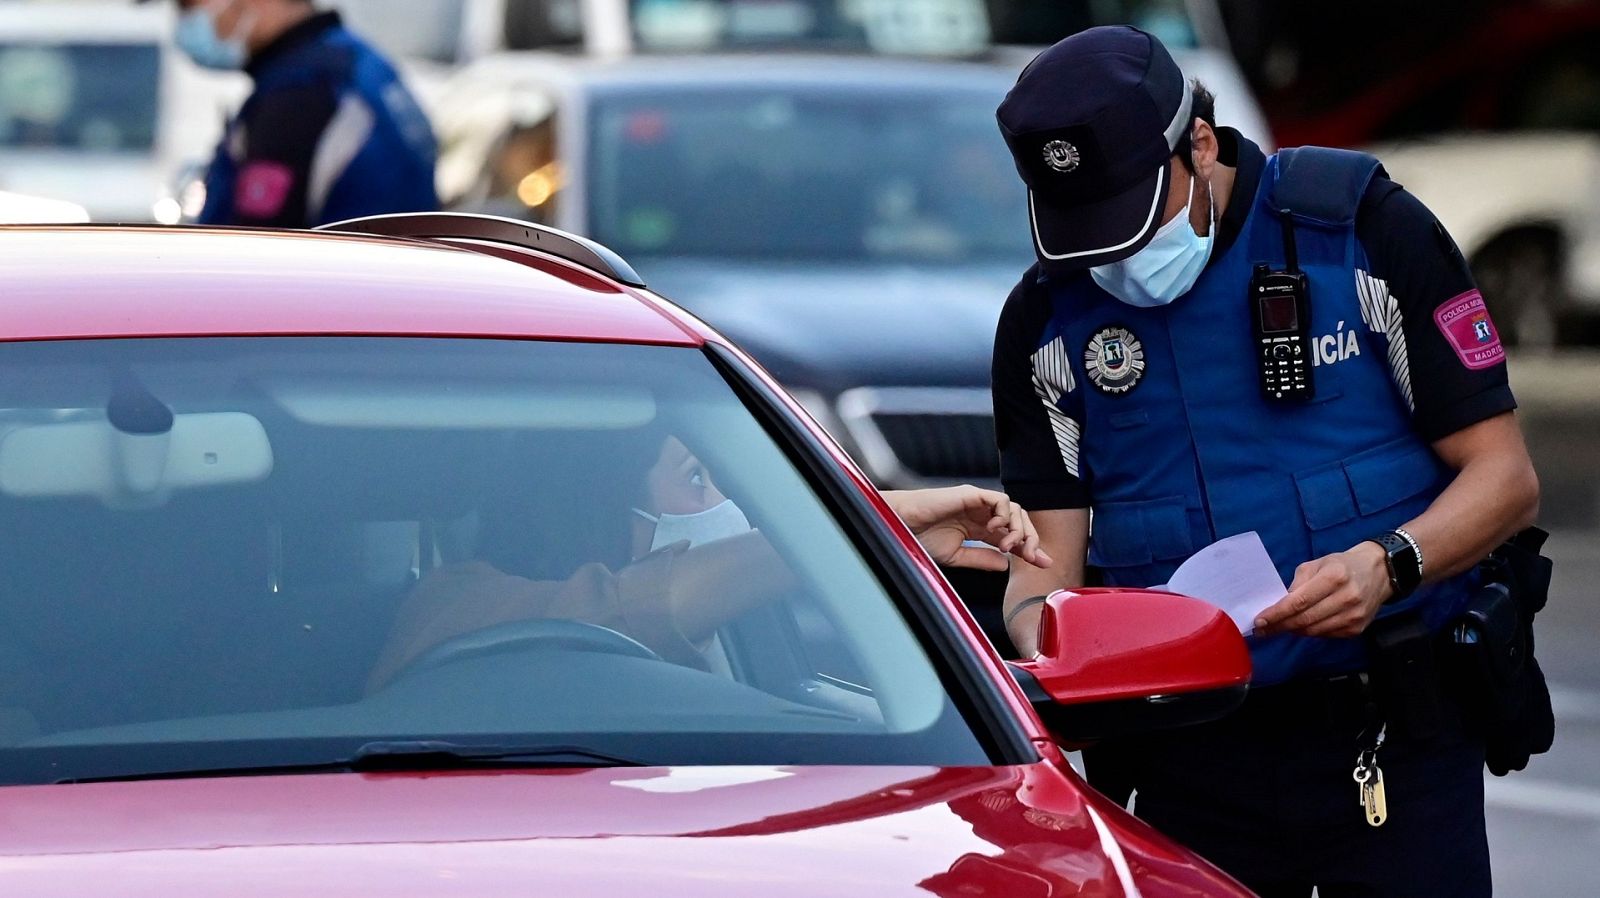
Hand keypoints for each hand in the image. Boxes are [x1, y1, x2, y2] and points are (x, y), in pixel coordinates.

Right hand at [882, 486, 1052, 572]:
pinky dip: (1005, 515)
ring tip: (1007, 545)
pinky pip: (1000, 499)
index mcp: (978, 528)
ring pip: (1014, 509)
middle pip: (1020, 521)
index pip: (1012, 536)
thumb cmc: (918, 537)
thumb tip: (1006, 564)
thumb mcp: (956, 555)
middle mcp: (981, 513)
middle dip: (1031, 539)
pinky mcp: (971, 494)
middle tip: (1031, 556)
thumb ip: (981, 558)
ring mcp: (977, 502)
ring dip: (1018, 529)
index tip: (1043, 563)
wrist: (899, 526)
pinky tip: (995, 530)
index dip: (1030, 549)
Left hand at [1252, 542, 1391, 637]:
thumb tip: (1281, 604)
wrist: (1379, 573)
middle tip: (1262, 630)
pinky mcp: (1358, 628)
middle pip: (1305, 619)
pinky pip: (1326, 635)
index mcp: (1334, 577)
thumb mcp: (1317, 564)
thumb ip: (1298, 583)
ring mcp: (1354, 615)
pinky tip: (1301, 626)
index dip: (1277, 614)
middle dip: (1280, 626)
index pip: (1299, 601)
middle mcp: (1347, 597)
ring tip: (1278, 628)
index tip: (1260, 621)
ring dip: (1293, 631)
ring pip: (1314, 631)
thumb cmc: (1342, 565)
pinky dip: (1310, 632)